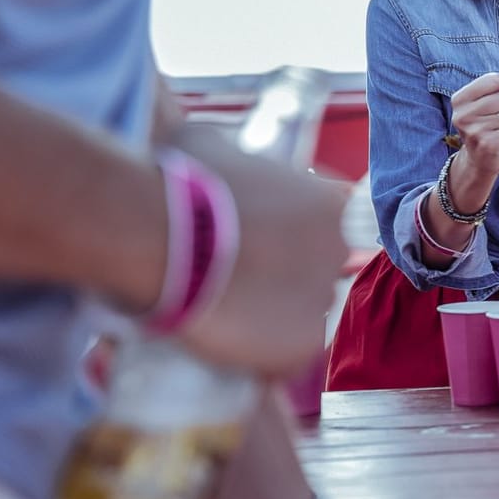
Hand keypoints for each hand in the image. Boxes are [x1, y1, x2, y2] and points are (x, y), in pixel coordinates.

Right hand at [168, 128, 350, 377]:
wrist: (160, 233)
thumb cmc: (178, 181)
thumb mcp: (211, 144)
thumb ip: (232, 158)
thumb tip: (211, 149)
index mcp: (327, 203)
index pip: (320, 228)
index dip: (282, 241)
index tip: (247, 247)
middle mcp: (337, 248)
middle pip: (314, 271)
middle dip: (278, 277)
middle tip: (230, 281)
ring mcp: (323, 297)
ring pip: (300, 313)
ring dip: (269, 315)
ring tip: (220, 312)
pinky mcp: (303, 343)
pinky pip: (287, 354)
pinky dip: (261, 355)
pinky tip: (226, 341)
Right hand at [449, 72, 498, 177]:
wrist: (478, 159)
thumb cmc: (487, 122)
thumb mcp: (491, 98)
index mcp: (459, 99)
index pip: (493, 79)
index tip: (496, 98)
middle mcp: (462, 115)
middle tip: (495, 118)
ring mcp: (474, 131)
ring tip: (497, 129)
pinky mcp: (488, 145)